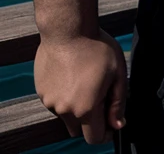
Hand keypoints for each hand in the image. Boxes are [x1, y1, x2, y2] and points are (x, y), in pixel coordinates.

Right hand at [34, 29, 126, 143]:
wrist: (67, 28)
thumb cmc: (96, 47)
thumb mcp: (117, 72)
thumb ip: (118, 102)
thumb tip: (118, 125)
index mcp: (86, 108)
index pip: (94, 138)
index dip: (106, 133)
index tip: (111, 120)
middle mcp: (65, 110)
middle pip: (79, 129)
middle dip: (90, 120)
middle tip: (98, 94)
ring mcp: (50, 102)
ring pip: (66, 115)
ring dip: (75, 106)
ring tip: (83, 78)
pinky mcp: (41, 92)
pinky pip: (55, 102)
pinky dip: (63, 95)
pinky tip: (70, 73)